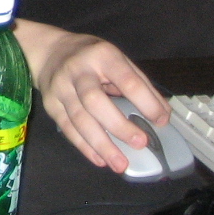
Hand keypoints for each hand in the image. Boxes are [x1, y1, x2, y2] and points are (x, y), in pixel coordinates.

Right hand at [17, 22, 168, 171]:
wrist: (50, 50)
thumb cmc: (92, 57)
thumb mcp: (118, 59)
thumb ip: (141, 84)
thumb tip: (163, 116)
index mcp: (102, 56)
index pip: (127, 81)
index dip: (146, 103)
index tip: (161, 122)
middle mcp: (78, 70)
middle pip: (94, 100)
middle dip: (118, 125)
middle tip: (139, 143)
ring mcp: (60, 87)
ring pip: (78, 118)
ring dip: (101, 144)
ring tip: (120, 164)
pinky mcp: (50, 103)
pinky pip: (67, 128)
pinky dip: (84, 146)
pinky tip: (100, 160)